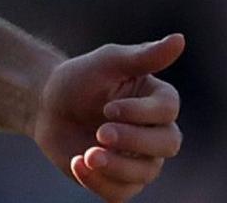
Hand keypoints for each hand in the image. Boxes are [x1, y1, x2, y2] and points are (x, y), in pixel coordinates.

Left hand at [33, 34, 185, 200]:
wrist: (46, 107)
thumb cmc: (79, 80)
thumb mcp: (107, 62)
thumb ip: (143, 56)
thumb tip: (180, 39)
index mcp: (158, 100)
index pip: (168, 111)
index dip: (141, 113)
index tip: (108, 107)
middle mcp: (156, 131)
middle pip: (167, 145)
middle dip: (133, 141)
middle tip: (100, 133)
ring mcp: (141, 159)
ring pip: (145, 173)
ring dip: (116, 166)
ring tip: (86, 154)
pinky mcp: (120, 180)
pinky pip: (121, 193)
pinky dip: (100, 182)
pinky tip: (78, 163)